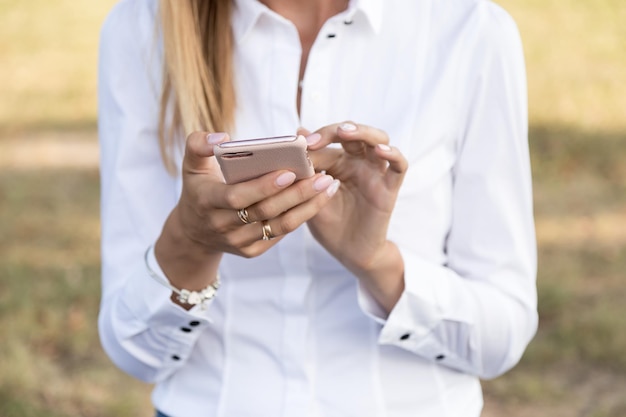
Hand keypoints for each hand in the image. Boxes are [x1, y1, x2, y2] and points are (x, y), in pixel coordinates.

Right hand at [155, 131, 338, 294]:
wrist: (193, 232)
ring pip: (279, 225)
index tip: (289, 171)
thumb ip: (198, 145)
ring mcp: (238, 242)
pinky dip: (301, 216)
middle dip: (296, 194)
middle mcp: (222, 226)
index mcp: (207, 202)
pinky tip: (318, 199)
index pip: (237, 197)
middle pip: (265, 211)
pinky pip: (281, 233)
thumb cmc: (198, 189)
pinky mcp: (252, 251)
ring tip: (328, 185)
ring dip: (307, 206)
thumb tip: (222, 137)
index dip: (262, 187)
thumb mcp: (190, 165)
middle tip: (322, 175)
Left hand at [300, 122, 407, 310]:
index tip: (299, 147)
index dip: (315, 139)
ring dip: (363, 132)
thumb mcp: (311, 196)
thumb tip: (296, 137)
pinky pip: (399, 165)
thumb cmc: (329, 225)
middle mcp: (358, 163)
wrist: (348, 253)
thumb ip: (306, 169)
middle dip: (335, 131)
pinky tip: (381, 151)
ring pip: (378, 140)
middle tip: (317, 140)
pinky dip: (393, 154)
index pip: (329, 140)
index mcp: (338, 162)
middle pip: (353, 133)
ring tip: (346, 133)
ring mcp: (375, 173)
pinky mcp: (389, 188)